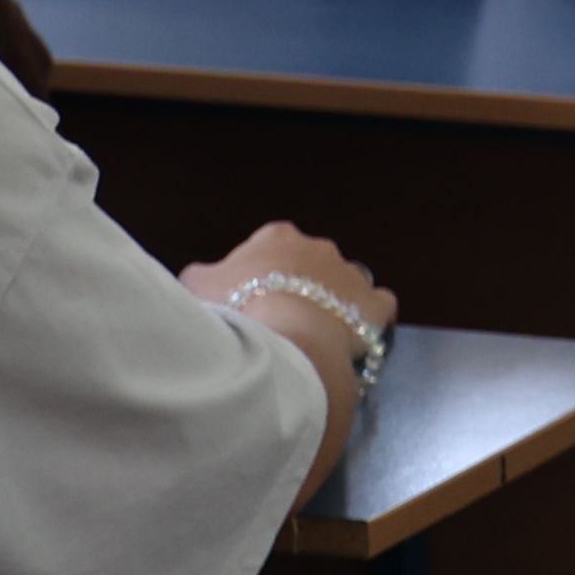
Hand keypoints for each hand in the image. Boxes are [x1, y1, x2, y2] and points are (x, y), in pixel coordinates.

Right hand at [184, 219, 396, 339]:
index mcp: (277, 236)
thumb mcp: (196, 288)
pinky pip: (378, 304)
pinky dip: (368, 316)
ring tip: (312, 334)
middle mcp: (319, 247)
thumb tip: (203, 278)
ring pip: (342, 283)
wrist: (284, 338)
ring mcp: (351, 273)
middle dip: (295, 287)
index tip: (248, 302)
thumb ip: (201, 277)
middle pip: (307, 264)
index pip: (268, 247)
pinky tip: (354, 335)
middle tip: (277, 322)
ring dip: (330, 302)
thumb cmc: (235, 308)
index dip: (257, 275)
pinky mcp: (373, 305)